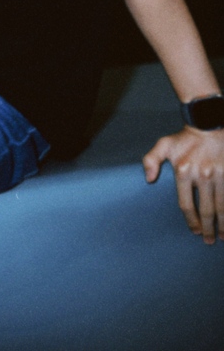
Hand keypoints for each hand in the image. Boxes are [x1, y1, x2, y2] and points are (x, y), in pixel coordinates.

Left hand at [143, 126, 223, 243]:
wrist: (209, 124)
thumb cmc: (185, 138)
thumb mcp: (164, 145)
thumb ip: (150, 160)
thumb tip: (148, 179)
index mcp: (183, 171)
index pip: (186, 204)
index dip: (190, 220)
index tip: (194, 230)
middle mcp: (201, 175)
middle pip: (206, 210)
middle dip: (208, 228)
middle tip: (208, 240)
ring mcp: (218, 174)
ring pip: (221, 207)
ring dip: (222, 225)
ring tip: (222, 237)